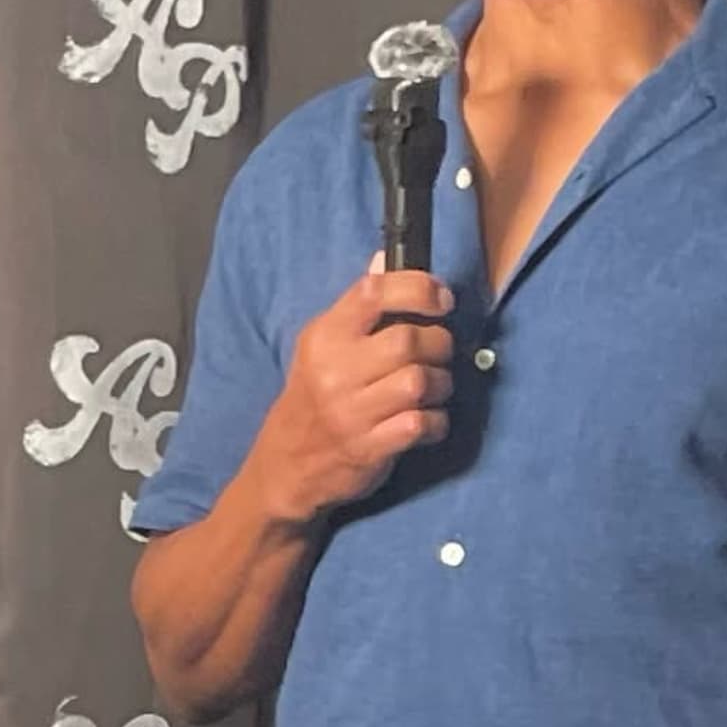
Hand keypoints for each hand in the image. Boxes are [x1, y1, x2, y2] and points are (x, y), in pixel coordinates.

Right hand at [246, 264, 455, 527]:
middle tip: (438, 353)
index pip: (374, 292)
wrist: (285, 468)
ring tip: (434, 388)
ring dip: (441, 384)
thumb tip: (382, 259)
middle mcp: (334, 372)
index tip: (441, 300)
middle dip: (439, 344)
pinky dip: (436, 422)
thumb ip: (357, 307)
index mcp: (324, 338)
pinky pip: (422, 424)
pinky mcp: (369, 448)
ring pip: (419, 381)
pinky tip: (428, 422)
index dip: (418, 289)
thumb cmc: (312, 400)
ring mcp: (351, 413)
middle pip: (408, 340)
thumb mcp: (321, 348)